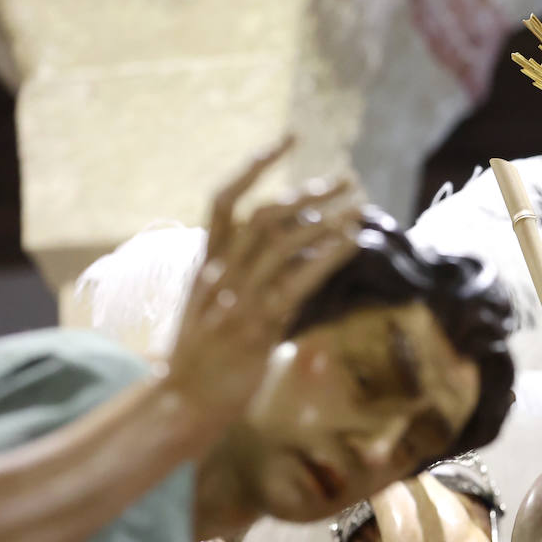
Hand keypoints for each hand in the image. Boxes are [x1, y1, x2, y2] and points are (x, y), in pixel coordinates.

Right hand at [166, 137, 361, 422]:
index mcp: (204, 261)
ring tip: (361, 206)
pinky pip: (298, 280)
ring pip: (284, 240)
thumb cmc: (201, 359)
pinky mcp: (257, 323)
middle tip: (348, 179)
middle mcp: (218, 272)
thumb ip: (241, 275)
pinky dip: (327, 255)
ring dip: (328, 218)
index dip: (255, 164)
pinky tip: (353, 242)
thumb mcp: (211, 307)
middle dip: (310, 191)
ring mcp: (236, 296)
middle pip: (265, 213)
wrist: (180, 402)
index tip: (289, 139)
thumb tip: (291, 252)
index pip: (224, 198)